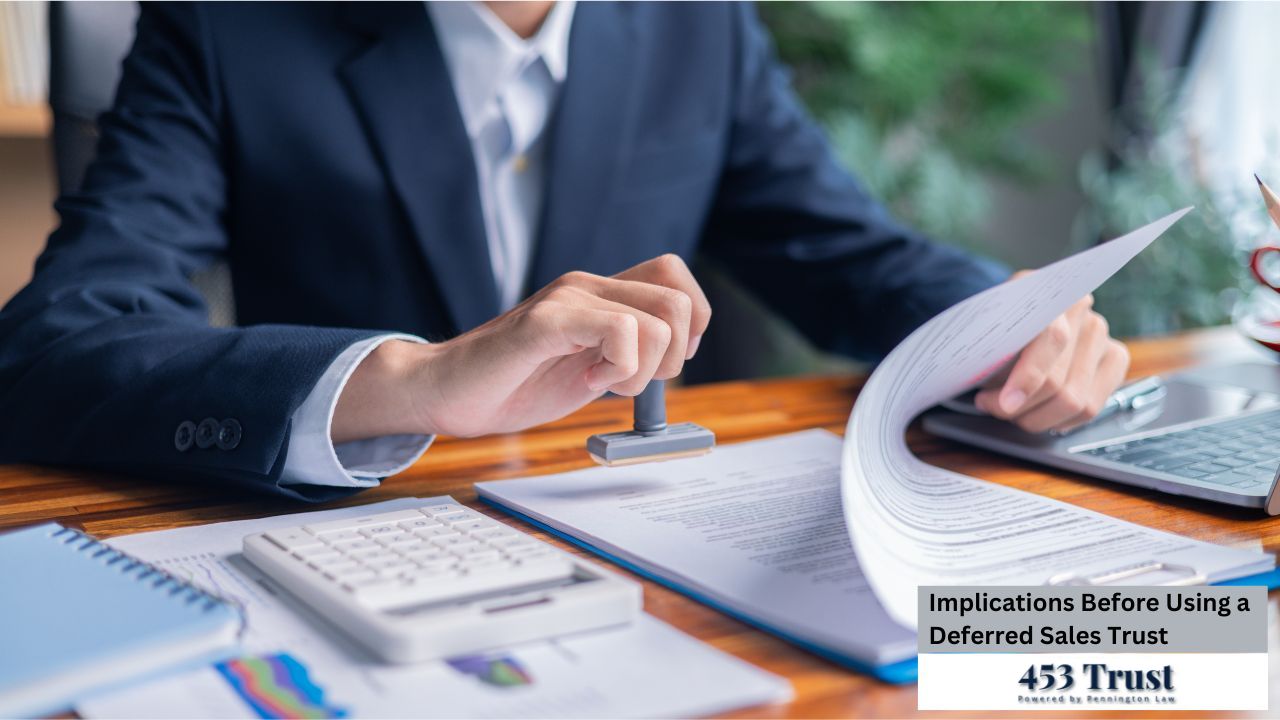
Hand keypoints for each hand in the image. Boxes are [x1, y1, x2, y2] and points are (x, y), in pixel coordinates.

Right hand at [332, 255, 710, 440]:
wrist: (443, 391)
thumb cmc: (510, 383)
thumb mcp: (585, 367)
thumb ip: (623, 356)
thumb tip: (672, 363)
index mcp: (599, 294)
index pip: (676, 277)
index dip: (692, 322)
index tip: (664, 363)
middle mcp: (586, 286)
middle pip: (677, 299)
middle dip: (673, 356)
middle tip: (628, 382)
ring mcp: (566, 300)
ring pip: (657, 320)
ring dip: (643, 368)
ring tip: (600, 381)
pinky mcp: (546, 322)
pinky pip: (620, 330)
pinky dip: (619, 368)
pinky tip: (585, 380)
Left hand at [973, 284, 1128, 434]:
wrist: (1018, 314)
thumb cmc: (998, 327)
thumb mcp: (987, 333)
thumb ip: (992, 357)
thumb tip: (999, 395)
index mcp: (1050, 294)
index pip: (1051, 339)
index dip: (1028, 377)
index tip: (1006, 404)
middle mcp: (1082, 311)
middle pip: (1060, 381)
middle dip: (1021, 407)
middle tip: (993, 406)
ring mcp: (1102, 334)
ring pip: (1076, 401)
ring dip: (1037, 418)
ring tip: (1012, 410)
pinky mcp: (1115, 357)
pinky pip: (1092, 407)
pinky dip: (1061, 420)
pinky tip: (1039, 414)